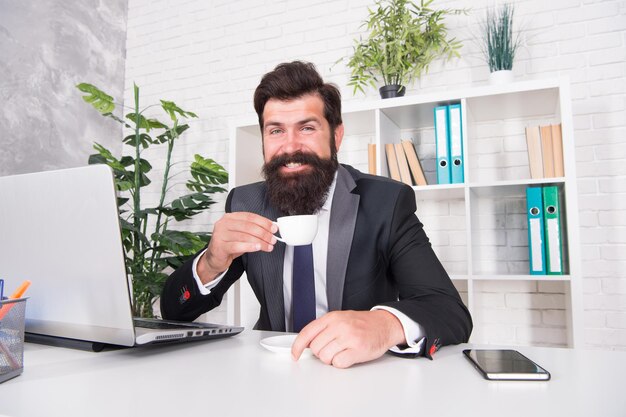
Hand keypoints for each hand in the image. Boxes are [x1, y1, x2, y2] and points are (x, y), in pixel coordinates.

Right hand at [197, 212, 276, 283]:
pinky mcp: (219, 246)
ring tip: (268, 246)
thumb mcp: (241, 234)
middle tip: (273, 239)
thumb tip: (271, 229)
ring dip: (260, 242)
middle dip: (264, 233)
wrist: (214, 258)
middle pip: (249, 226)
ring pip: (245, 236)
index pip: (250, 217)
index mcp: (230, 217)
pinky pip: (237, 246)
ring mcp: (220, 234)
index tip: (274, 228)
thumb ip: (253, 230)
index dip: (264, 222)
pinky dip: (250, 246)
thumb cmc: (229, 244)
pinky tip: (258, 248)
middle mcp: (224, 223)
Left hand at [291, 310, 405, 368]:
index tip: (295, 355)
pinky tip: (349, 355)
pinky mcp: (358, 349)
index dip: (298, 346)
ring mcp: (349, 337)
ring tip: (342, 351)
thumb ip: (324, 329)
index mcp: (332, 317)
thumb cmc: (362, 324)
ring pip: (326, 357)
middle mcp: (339, 326)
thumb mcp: (340, 319)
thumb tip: (306, 344)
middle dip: (321, 353)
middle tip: (332, 349)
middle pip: (316, 348)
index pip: (307, 332)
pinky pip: (339, 363)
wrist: (384, 324)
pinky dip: (341, 363)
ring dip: (331, 359)